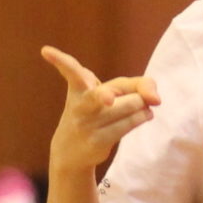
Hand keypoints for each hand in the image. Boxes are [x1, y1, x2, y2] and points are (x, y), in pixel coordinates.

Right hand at [42, 47, 159, 173]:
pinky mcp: (97, 141)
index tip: (45, 51)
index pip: (71, 70)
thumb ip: (138, 85)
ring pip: (130, 106)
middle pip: (105, 93)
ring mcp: (87, 123)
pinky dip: (142, 117)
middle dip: (121, 98)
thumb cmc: (95, 112)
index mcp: (78, 86)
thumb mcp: (110, 91)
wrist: (71, 151)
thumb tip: (156, 100)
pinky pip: (129, 124)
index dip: (60, 59)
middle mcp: (80, 103)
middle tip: (131, 103)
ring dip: (142, 107)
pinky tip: (144, 116)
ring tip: (142, 108)